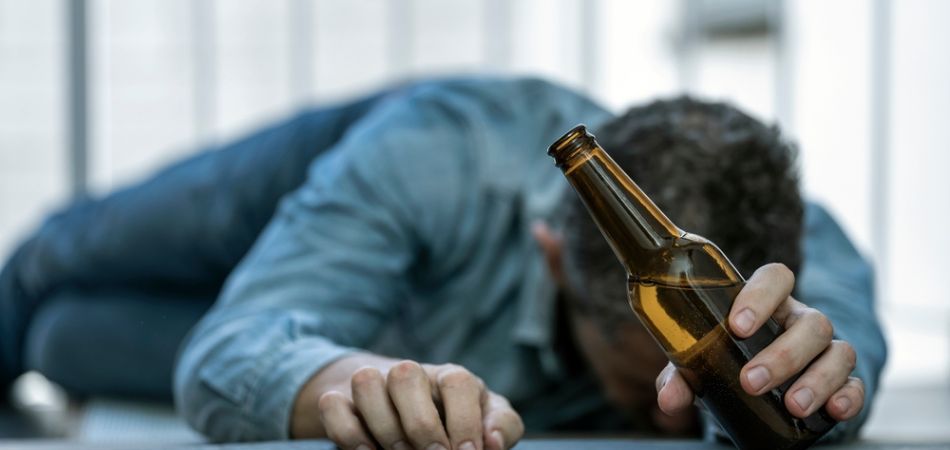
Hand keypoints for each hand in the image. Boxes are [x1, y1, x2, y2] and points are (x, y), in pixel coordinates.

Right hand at [293, 356, 523, 449]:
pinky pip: (332, 405)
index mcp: (451, 378)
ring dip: (383, 426)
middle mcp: (411, 374)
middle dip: (420, 425)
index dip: (464, 421)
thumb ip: (501, 427)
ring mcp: (374, 384)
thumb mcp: (487, 421)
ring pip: (365, 382)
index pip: (457, 382)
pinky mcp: (342, 400)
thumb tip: (492, 442)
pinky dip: (348, 432)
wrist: (405, 413)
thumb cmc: (457, 423)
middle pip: (405, 374)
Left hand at [654, 263, 864, 421]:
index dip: (761, 296)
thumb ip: (684, 375)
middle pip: (811, 322)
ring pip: (838, 351)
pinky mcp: (843, 380)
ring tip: (792, 406)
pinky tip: (834, 410)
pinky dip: (849, 396)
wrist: (759, 389)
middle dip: (783, 354)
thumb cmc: (729, 362)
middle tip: (752, 381)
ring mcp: (826, 349)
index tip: (737, 326)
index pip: (775, 278)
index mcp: (768, 304)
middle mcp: (800, 321)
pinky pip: (856, 383)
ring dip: (817, 379)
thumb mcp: (704, 365)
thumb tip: (668, 400)